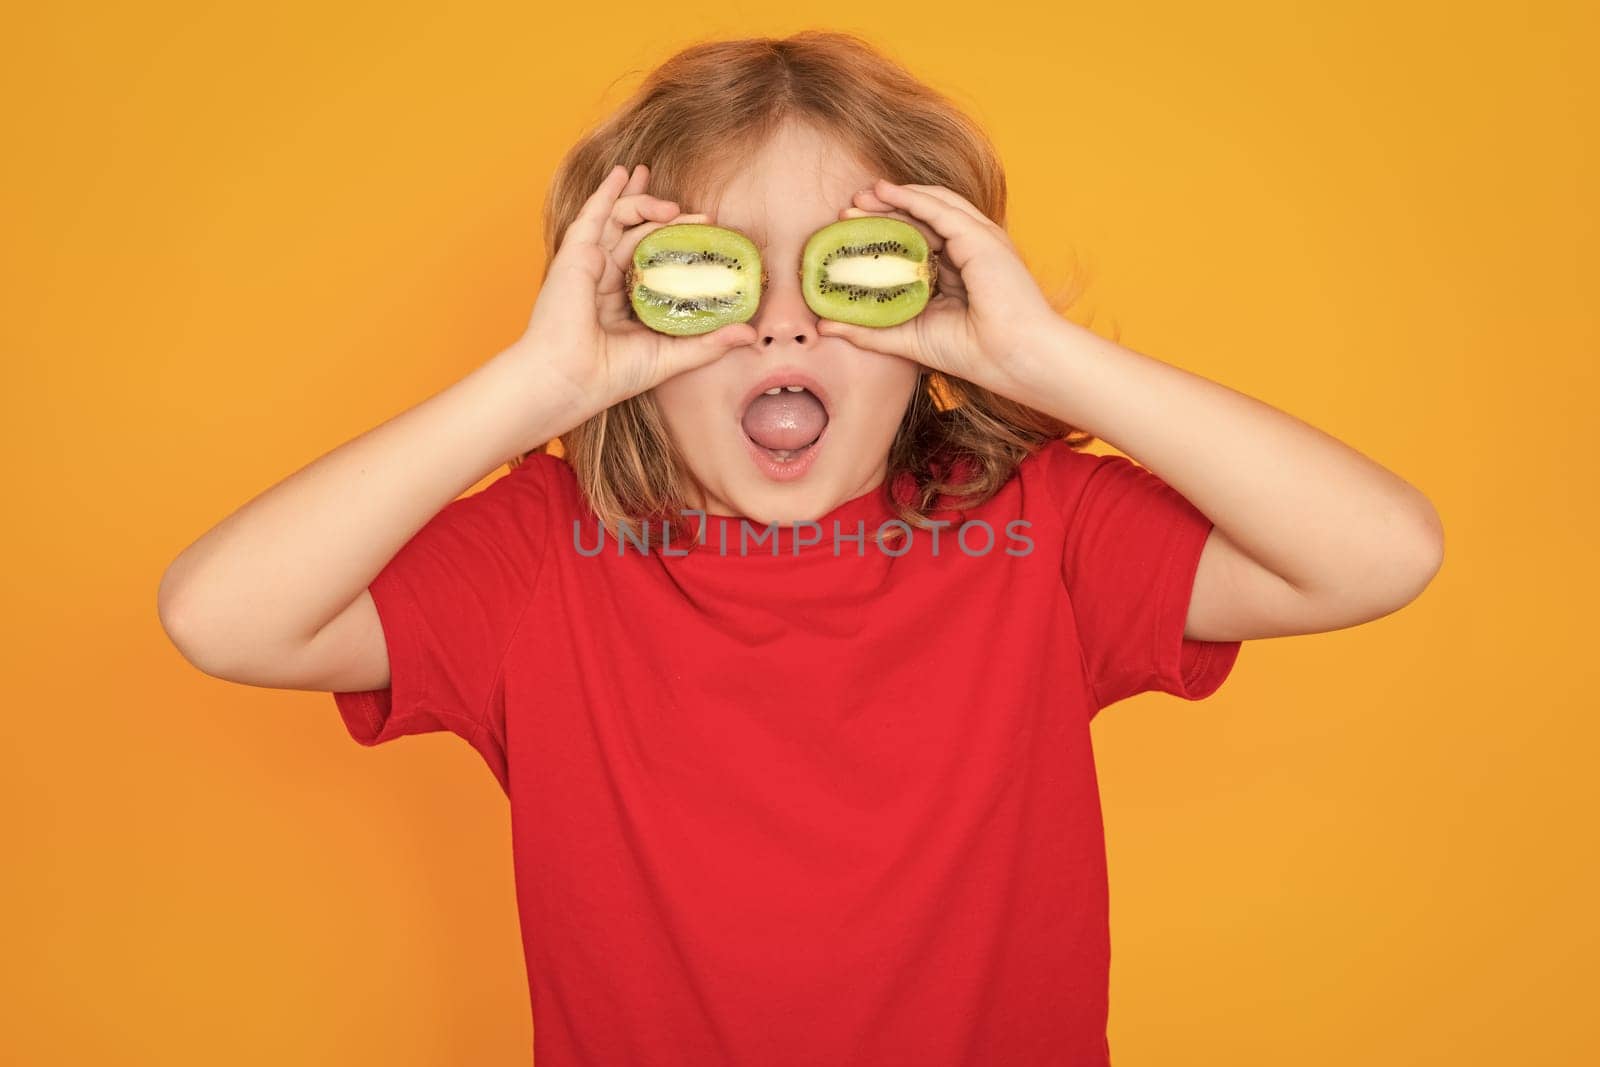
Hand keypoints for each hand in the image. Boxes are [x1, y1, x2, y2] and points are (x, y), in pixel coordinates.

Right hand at [519, 163, 758, 412]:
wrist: (572, 379)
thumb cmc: (612, 374)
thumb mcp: (672, 355)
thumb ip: (709, 343)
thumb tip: (750, 334)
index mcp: (625, 301)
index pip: (655, 261)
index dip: (678, 243)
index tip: (706, 235)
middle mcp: (606, 279)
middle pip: (638, 235)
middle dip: (667, 218)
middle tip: (701, 215)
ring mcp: (589, 265)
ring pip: (620, 221)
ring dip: (646, 204)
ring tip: (674, 208)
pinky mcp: (575, 254)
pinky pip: (593, 215)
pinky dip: (607, 192)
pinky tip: (624, 173)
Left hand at [815, 179, 1060, 399]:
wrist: (1013, 358)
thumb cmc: (973, 353)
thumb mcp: (908, 338)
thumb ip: (869, 330)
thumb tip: (825, 325)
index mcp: (958, 273)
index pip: (916, 243)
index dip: (884, 235)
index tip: (849, 235)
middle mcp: (969, 251)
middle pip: (921, 221)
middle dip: (883, 212)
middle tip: (848, 210)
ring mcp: (977, 241)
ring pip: (931, 207)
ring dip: (894, 198)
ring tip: (862, 196)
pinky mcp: (980, 237)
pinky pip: (941, 208)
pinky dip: (912, 197)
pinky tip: (885, 193)